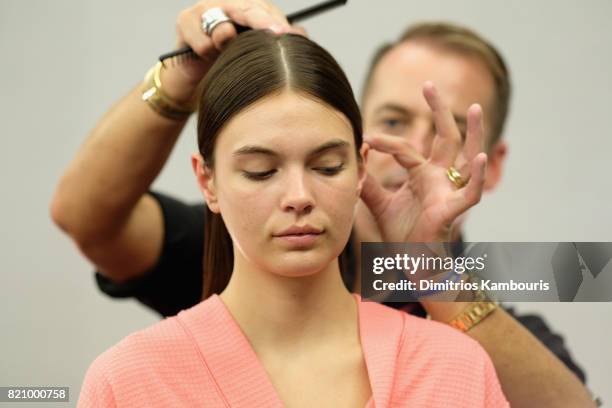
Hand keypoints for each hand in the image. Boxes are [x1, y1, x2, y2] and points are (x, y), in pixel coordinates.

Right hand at [161, 0, 292, 102]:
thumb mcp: (252, 56)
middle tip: (278, 33)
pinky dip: (207, 54)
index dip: (276, 23)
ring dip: (226, 47)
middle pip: (248, 10)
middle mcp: (227, 4)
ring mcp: (205, 8)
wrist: (194, 84)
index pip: (265, 11)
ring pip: (223, 28)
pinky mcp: (185, 20)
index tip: (289, 36)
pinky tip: (206, 58)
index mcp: (247, 10)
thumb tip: (300, 34)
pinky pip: (204, 42)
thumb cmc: (226, 67)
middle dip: (262, 22)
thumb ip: (273, 44)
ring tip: (221, 55)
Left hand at [360, 82, 486, 242]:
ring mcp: (448, 191)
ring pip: (466, 157)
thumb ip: (368, 182)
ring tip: (474, 108)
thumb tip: (357, 157)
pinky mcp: (452, 210)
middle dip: (438, 111)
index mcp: (421, 174)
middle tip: (429, 85)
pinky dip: (476, 176)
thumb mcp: (378, 204)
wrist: (411, 264)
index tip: (366, 138)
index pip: (406, 148)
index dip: (386, 143)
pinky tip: (478, 157)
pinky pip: (470, 192)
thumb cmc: (401, 235)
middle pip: (444, 137)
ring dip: (472, 134)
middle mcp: (438, 177)